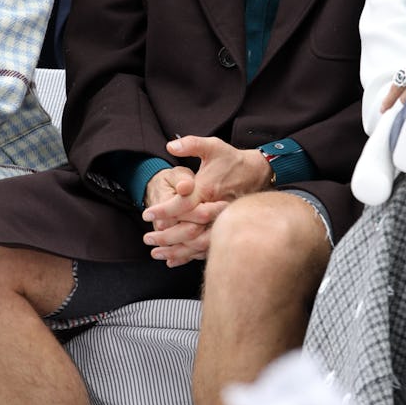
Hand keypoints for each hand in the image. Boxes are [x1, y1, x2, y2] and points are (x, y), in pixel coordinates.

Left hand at [141, 136, 271, 265]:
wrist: (258, 173)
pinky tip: (174, 260)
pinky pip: (206, 248)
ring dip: (175, 251)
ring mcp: (222, 222)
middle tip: (147, 239)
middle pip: (188, 230)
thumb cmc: (232, 159)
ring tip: (156, 253)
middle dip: (166, 236)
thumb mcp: (212, 146)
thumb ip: (190, 144)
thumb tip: (170, 146)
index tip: (147, 213)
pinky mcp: (225, 229)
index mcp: (208, 190)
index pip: (182, 205)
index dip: (163, 210)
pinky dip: (190, 256)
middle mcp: (215, 209)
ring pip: (197, 243)